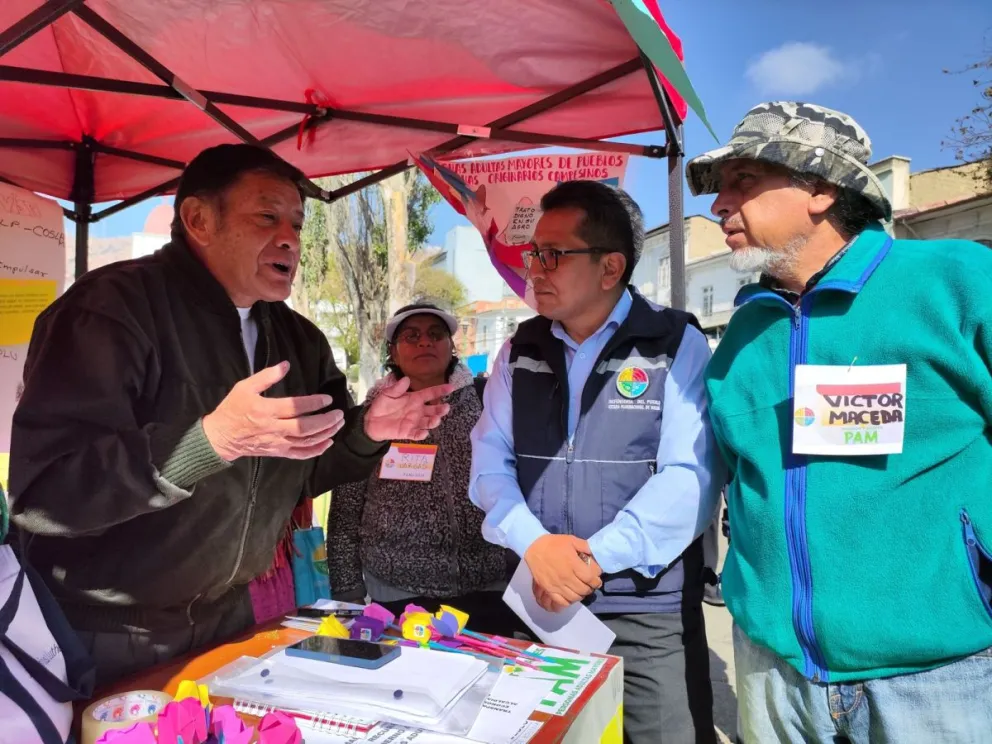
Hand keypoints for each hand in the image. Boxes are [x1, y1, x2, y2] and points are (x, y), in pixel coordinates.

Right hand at [203, 361, 344, 461]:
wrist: (221, 437)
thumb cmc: (233, 409)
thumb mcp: (245, 387)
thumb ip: (267, 376)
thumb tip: (286, 365)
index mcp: (266, 410)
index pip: (296, 407)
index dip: (314, 403)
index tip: (327, 399)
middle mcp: (274, 428)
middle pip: (306, 427)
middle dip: (326, 421)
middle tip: (339, 413)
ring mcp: (278, 443)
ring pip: (306, 441)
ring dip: (326, 434)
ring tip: (338, 424)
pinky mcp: (279, 452)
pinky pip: (301, 454)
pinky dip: (316, 450)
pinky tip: (327, 443)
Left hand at [364, 376, 453, 441]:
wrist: (371, 421)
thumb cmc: (381, 405)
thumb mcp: (387, 394)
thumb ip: (397, 388)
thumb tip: (406, 379)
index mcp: (414, 399)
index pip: (430, 394)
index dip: (440, 390)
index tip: (451, 387)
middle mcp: (418, 410)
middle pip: (433, 410)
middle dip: (441, 409)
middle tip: (445, 408)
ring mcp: (414, 422)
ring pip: (428, 422)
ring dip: (434, 421)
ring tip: (436, 419)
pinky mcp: (408, 432)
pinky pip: (417, 434)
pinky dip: (422, 434)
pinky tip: (424, 433)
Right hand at [524, 535, 601, 611]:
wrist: (534, 547)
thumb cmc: (554, 543)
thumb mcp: (571, 540)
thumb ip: (585, 546)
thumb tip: (595, 554)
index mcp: (573, 564)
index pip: (590, 578)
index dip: (596, 580)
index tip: (597, 578)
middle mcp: (566, 577)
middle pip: (584, 589)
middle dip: (590, 588)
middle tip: (590, 584)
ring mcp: (557, 585)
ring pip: (574, 597)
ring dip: (581, 595)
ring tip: (581, 590)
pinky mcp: (548, 589)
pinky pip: (561, 601)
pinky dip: (568, 601)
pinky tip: (571, 596)